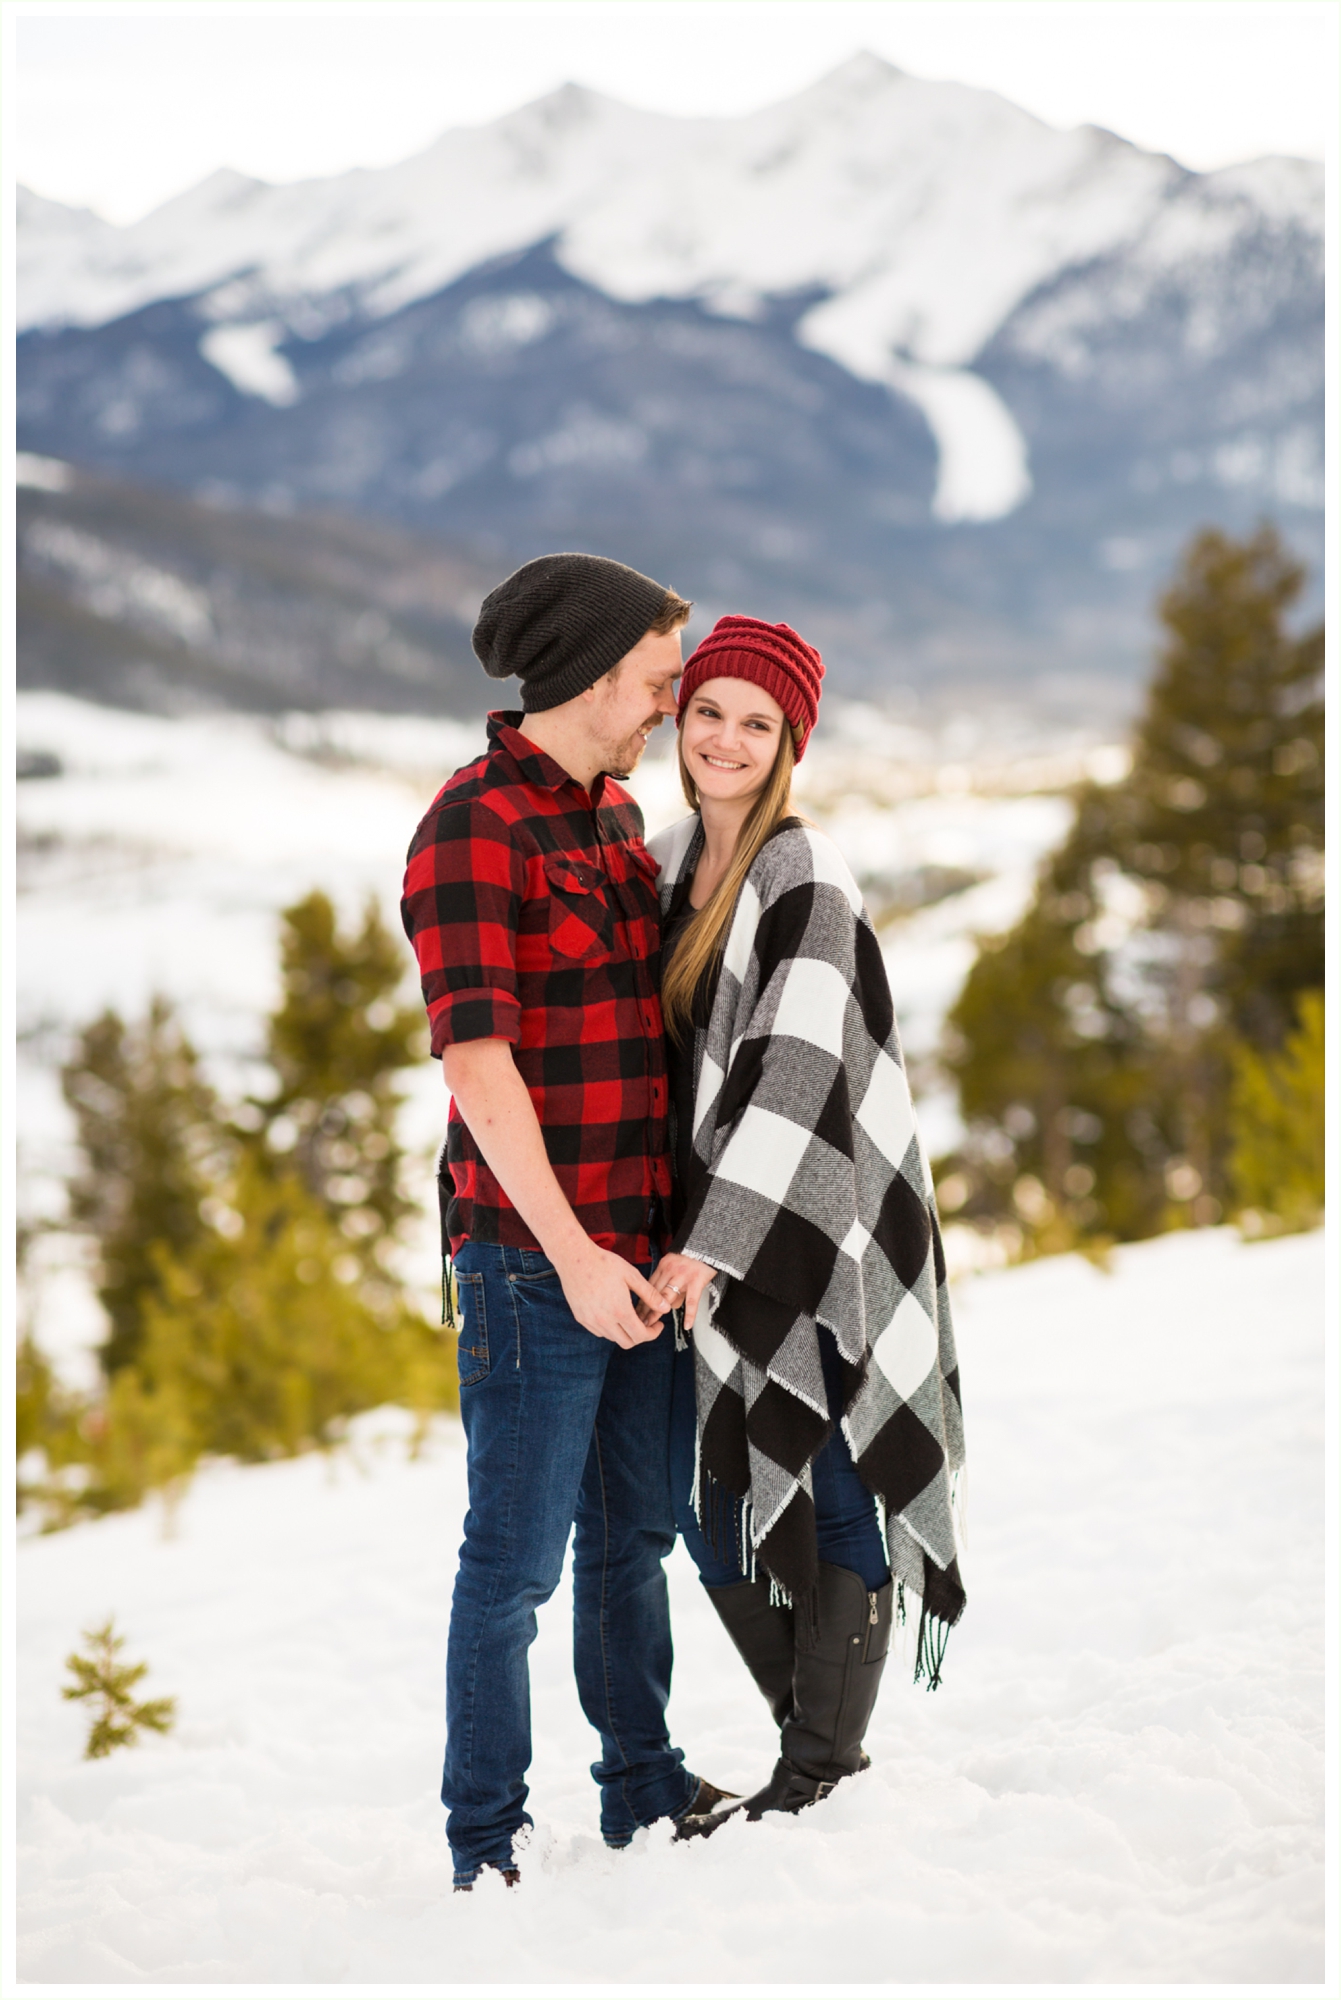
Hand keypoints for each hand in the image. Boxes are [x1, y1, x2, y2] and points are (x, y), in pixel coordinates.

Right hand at [554, 1239, 673, 1348]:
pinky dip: (610, 1329)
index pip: (641, 1336)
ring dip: (625, 1332)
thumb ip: (650, 1295)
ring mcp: (591, 1321)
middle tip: (647, 1323)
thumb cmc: (604, 1264)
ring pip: (613, 1338)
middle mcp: (604, 1321)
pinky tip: (614, 1314)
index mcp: (620, 1311)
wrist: (575, 1258)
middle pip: (627, 1342)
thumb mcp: (632, 1276)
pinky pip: (599, 1332)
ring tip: (630, 1316)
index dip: (653, 1333)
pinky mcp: (581, 1318)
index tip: (658, 1325)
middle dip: (641, 1336)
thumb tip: (665, 1308)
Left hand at [645, 1252, 716, 1330]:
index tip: (634, 1313)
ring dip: (658, 1312)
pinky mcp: (696, 1280)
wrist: (709, 1245)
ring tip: (651, 1325)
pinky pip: (692, 1301)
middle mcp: (670, 1270)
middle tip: (638, 1322)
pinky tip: (687, 1325)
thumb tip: (665, 1303)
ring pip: (667, 1297)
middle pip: (654, 1292)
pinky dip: (690, 1314)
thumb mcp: (675, 1264)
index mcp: (664, 1266)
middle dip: (645, 1309)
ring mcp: (683, 1276)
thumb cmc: (693, 1256)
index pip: (649, 1286)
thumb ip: (669, 1281)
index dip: (641, 1301)